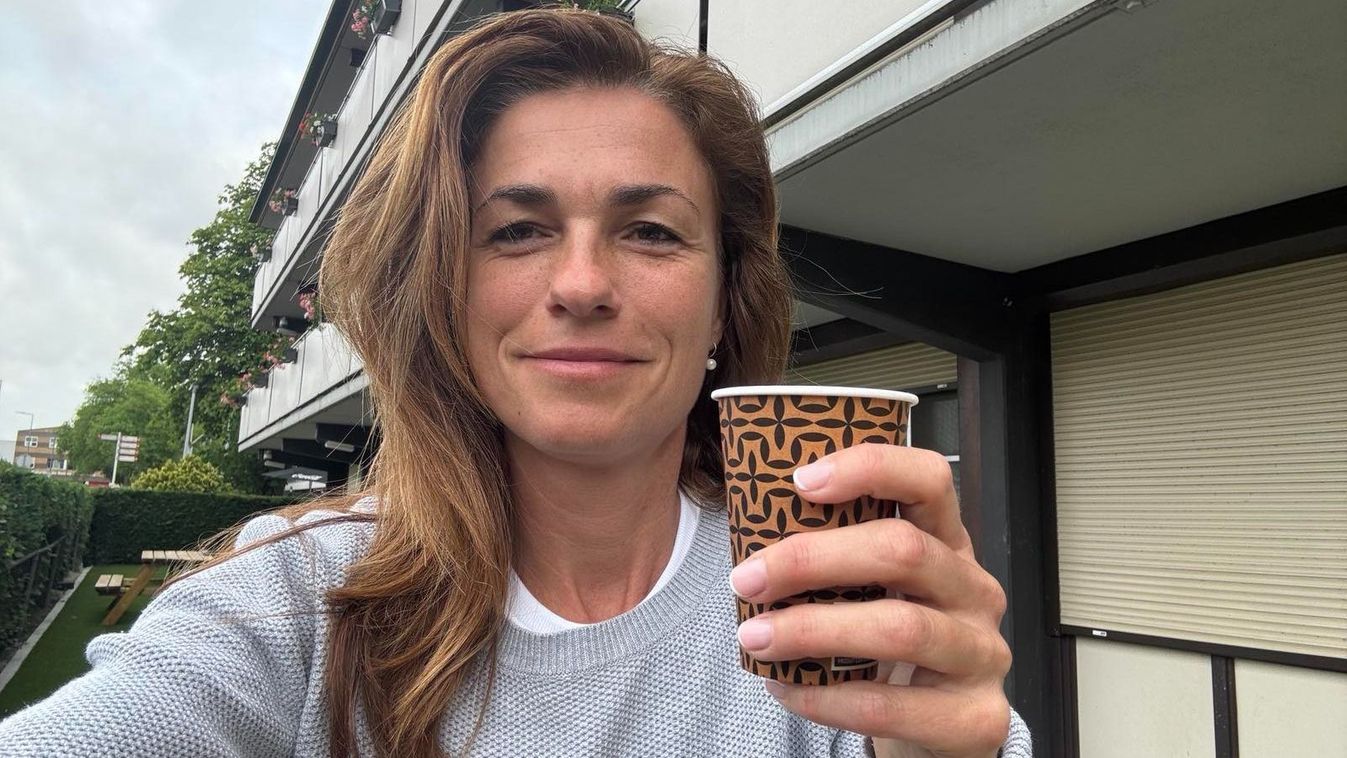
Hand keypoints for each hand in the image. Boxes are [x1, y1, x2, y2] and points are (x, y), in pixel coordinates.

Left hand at [728, 443, 1011, 757]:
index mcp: (948, 542)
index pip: (929, 478)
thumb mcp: (877, 589)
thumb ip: (838, 558)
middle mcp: (975, 590)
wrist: (939, 729)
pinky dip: (826, 698)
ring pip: (900, 628)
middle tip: (748, 579)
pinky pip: (890, 704)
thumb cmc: (888, 645)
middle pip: (904, 551)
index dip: (869, 468)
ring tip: (755, 637)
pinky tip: (785, 688)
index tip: (800, 481)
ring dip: (812, 630)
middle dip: (813, 560)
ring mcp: (983, 653)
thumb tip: (749, 540)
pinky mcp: (976, 718)